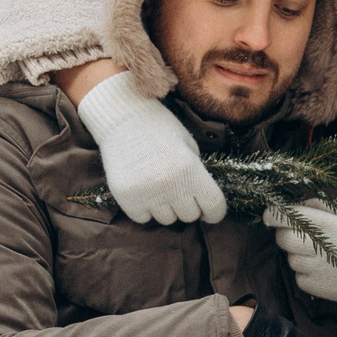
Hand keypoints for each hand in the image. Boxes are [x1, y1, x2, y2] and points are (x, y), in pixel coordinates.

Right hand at [74, 73, 225, 224]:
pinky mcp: (126, 199)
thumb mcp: (188, 146)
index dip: (215, 213)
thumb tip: (204, 204)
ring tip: (158, 186)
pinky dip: (145, 209)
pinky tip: (142, 189)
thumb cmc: (160, 128)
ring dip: (166, 208)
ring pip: (167, 219)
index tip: (210, 213)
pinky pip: (143, 218)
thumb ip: (198, 175)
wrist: (121, 117)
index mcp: (191, 169)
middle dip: (188, 205)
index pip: (214, 207)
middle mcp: (171, 185)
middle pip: (190, 215)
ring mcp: (147, 194)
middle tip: (178, 190)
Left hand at [268, 200, 336, 304]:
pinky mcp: (312, 287)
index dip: (272, 214)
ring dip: (299, 255)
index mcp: (327, 225)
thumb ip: (321, 205)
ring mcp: (313, 269)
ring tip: (324, 256)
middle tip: (304, 236)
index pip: (284, 216)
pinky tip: (327, 270)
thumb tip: (296, 204)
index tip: (271, 215)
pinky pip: (297, 275)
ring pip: (289, 258)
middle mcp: (317, 247)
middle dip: (287, 234)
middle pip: (282, 238)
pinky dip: (306, 272)